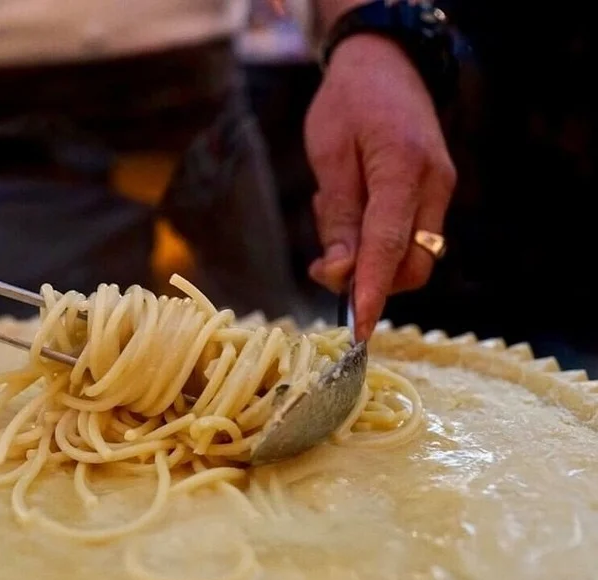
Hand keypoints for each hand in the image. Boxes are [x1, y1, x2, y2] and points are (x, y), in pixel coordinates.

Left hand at [304, 34, 455, 339]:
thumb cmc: (348, 103)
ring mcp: (440, 191)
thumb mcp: (328, 155)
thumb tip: (339, 273)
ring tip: (333, 216)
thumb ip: (337, 217)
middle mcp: (433, 185)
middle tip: (323, 261)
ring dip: (367, 259)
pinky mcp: (435, 195)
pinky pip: (408, 238)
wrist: (385, 64)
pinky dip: (376, 243)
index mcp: (403, 168)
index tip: (357, 331)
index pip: (388, 246)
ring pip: (411, 257)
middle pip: (411, 265)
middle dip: (367, 279)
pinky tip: (352, 212)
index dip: (371, 292)